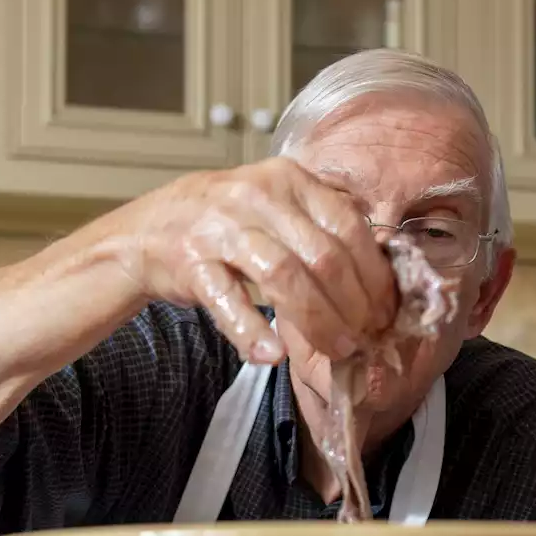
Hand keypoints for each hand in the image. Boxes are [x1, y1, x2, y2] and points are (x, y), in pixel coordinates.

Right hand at [97, 157, 396, 362]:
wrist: (151, 229)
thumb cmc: (225, 223)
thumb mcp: (277, 205)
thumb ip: (321, 225)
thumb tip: (381, 269)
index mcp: (289, 180)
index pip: (348, 227)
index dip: (373, 275)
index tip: (384, 311)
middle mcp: (257, 197)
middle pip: (322, 256)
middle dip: (352, 306)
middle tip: (363, 339)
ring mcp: (221, 229)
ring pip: (284, 276)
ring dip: (317, 320)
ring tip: (335, 350)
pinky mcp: (191, 264)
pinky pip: (228, 301)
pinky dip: (251, 331)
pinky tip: (272, 355)